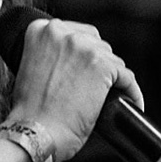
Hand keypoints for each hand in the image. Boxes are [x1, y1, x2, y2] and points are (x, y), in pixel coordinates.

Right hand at [6, 17, 142, 161]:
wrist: (34, 132)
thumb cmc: (29, 111)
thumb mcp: (30, 68)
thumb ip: (49, 55)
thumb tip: (73, 62)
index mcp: (40, 29)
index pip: (76, 34)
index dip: (84, 53)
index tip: (87, 68)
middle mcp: (61, 32)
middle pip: (96, 43)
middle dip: (98, 64)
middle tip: (96, 86)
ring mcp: (84, 47)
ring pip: (112, 60)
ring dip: (113, 78)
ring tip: (112, 97)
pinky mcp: (103, 66)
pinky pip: (127, 77)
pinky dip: (131, 92)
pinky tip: (131, 103)